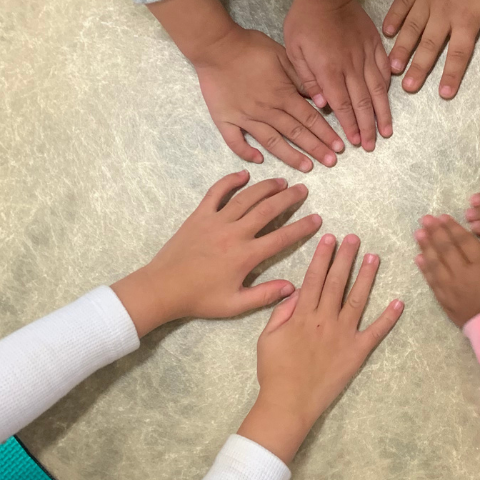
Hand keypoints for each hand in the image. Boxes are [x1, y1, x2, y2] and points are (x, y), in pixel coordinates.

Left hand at [111, 171, 322, 335]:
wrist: (163, 288)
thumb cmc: (200, 299)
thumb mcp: (235, 305)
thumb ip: (265, 296)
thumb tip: (292, 288)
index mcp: (245, 256)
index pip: (281, 237)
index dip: (302, 227)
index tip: (317, 219)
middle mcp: (234, 233)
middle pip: (267, 209)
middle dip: (288, 198)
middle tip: (303, 190)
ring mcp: (215, 221)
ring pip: (246, 197)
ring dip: (265, 187)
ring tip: (281, 181)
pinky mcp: (199, 216)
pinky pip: (216, 193)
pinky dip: (230, 181)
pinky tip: (243, 174)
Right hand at [147, 0, 344, 173]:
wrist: (216, 46)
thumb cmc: (250, 47)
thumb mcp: (282, 56)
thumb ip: (301, 79)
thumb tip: (320, 98)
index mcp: (282, 94)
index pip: (310, 118)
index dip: (326, 134)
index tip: (339, 147)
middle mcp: (267, 110)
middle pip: (296, 133)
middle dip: (316, 149)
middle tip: (331, 163)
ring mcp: (245, 117)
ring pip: (272, 142)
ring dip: (290, 156)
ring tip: (306, 167)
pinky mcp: (225, 119)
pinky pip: (235, 141)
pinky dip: (246, 152)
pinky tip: (258, 161)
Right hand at [240, 233, 403, 462]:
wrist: (289, 402)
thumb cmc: (274, 371)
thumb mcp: (267, 337)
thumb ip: (281, 312)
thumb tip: (295, 290)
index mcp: (302, 314)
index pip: (314, 278)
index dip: (322, 256)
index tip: (330, 238)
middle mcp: (325, 319)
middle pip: (336, 282)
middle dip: (345, 258)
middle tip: (354, 238)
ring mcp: (343, 334)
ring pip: (357, 299)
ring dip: (366, 277)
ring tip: (374, 257)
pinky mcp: (357, 352)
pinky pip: (375, 332)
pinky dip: (388, 318)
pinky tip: (398, 302)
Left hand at [283, 0, 390, 150]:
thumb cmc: (304, 22)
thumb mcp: (294, 51)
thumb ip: (307, 79)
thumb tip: (322, 104)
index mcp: (329, 70)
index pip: (342, 105)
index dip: (349, 125)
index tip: (354, 143)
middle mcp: (351, 66)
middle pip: (362, 103)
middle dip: (368, 127)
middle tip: (371, 145)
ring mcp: (366, 56)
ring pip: (377, 90)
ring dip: (382, 113)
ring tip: (386, 131)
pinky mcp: (375, 45)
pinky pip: (384, 69)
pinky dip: (387, 87)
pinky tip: (389, 99)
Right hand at [383, 0, 479, 98]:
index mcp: (466, 19)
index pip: (458, 53)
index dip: (451, 75)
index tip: (443, 94)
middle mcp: (443, 12)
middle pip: (429, 45)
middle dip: (418, 68)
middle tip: (408, 87)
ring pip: (411, 27)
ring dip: (401, 49)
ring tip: (392, 67)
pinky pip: (402, 2)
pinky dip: (393, 16)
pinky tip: (386, 32)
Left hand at [415, 215, 479, 326]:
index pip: (463, 240)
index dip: (451, 227)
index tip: (442, 217)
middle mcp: (463, 273)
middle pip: (446, 249)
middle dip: (434, 232)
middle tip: (425, 220)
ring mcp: (452, 288)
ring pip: (435, 263)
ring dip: (425, 247)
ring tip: (418, 234)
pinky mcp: (446, 302)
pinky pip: (432, 282)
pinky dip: (425, 269)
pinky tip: (419, 258)